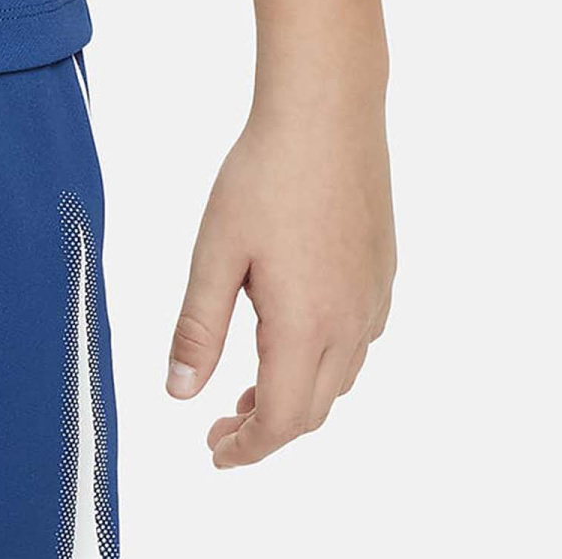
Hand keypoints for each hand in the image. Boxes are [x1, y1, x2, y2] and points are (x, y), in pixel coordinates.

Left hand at [165, 93, 394, 466]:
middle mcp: (351, 323)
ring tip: (251, 387)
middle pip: (314, 408)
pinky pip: (358, 341)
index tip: (214, 450)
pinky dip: (324, 361)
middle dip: (267, 428)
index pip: (282, 420)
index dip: (247, 447)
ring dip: (298, 395)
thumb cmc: (265, 175)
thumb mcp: (216, 252)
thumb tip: (180, 393)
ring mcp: (373, 298)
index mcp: (306, 327)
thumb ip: (199, 328)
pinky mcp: (382, 271)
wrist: (327, 112)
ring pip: (340, 377)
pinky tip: (294, 335)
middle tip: (221, 425)